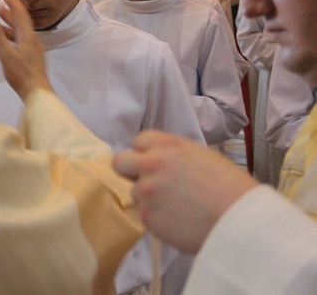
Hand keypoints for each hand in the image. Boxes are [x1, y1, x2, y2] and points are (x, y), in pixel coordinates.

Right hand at [0, 0, 51, 98]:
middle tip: (0, 6)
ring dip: (11, 25)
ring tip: (0, 20)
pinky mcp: (32, 57)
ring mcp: (34, 49)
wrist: (38, 93)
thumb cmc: (21, 74)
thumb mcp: (6, 55)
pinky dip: (13, 36)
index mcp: (28, 37)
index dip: (14, 3)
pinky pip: (22, 40)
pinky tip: (7, 41)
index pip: (21, 14)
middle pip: (22, 22)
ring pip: (22, 32)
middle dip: (11, 14)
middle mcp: (33, 40)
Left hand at [112, 131, 257, 252]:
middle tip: (148, 182)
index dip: (146, 152)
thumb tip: (161, 161)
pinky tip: (180, 221)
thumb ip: (174, 155)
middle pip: (120, 163)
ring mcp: (147, 191)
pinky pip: (146, 215)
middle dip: (130, 171)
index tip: (155, 163)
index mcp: (167, 145)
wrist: (241, 220)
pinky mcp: (148, 217)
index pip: (138, 140)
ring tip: (178, 207)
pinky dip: (159, 219)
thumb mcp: (202, 156)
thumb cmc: (231, 188)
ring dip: (150, 199)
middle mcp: (151, 164)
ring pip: (135, 193)